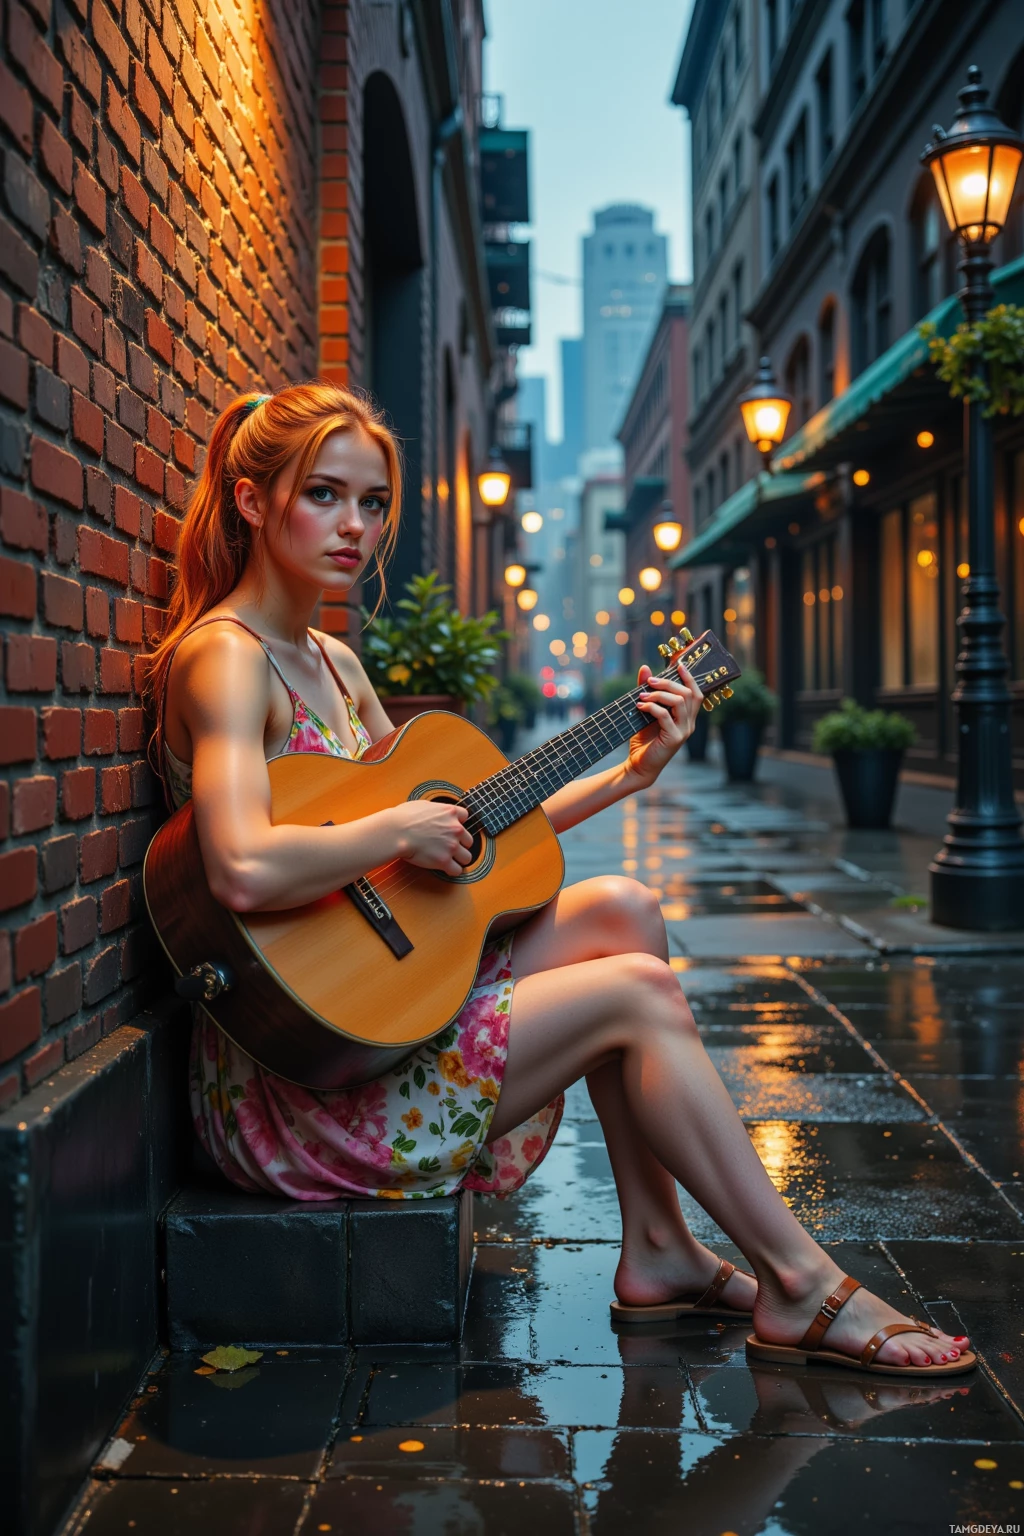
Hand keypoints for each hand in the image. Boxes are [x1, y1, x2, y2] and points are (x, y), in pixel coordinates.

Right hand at [392, 800, 473, 874]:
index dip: (457, 823)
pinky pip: (457, 870)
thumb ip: (436, 810)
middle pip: (469, 840)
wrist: (396, 831)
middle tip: (448, 846)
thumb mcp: (424, 805)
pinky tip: (445, 868)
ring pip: (467, 857)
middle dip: (460, 843)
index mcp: (450, 812)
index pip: (465, 817)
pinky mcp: (444, 860)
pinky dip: (452, 870)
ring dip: (459, 859)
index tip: (451, 828)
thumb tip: (436, 814)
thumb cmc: (404, 818)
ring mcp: (451, 845)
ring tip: (449, 859)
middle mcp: (455, 828)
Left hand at [626, 658, 703, 786]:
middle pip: (688, 694)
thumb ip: (647, 691)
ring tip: (642, 696)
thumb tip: (645, 668)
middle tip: (649, 681)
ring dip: (659, 695)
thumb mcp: (646, 711)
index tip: (678, 665)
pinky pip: (666, 716)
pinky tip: (640, 707)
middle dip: (668, 683)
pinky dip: (652, 708)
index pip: (696, 693)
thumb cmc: (644, 740)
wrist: (639, 765)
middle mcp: (689, 724)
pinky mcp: (674, 739)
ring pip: (679, 702)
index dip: (690, 678)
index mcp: (686, 717)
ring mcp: (683, 731)